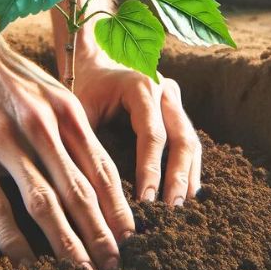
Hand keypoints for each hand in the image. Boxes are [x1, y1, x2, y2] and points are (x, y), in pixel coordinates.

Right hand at [0, 39, 135, 269]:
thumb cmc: (12, 77)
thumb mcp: (54, 94)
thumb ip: (76, 132)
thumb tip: (103, 178)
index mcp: (66, 112)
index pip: (100, 169)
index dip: (118, 208)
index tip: (131, 239)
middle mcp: (41, 126)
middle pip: (78, 190)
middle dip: (100, 233)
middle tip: (115, 266)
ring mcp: (5, 140)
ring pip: (43, 201)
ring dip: (66, 242)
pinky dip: (14, 238)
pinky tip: (27, 262)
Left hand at [71, 42, 200, 205]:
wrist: (96, 60)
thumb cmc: (84, 87)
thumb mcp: (79, 108)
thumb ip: (85, 139)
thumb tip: (88, 187)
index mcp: (141, 87)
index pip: (152, 134)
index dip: (151, 169)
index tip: (147, 200)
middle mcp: (165, 91)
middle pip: (182, 138)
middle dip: (177, 177)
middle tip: (172, 209)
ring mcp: (175, 100)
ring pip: (191, 141)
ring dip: (188, 176)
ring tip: (182, 207)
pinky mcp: (177, 111)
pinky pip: (189, 141)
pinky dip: (188, 167)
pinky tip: (186, 193)